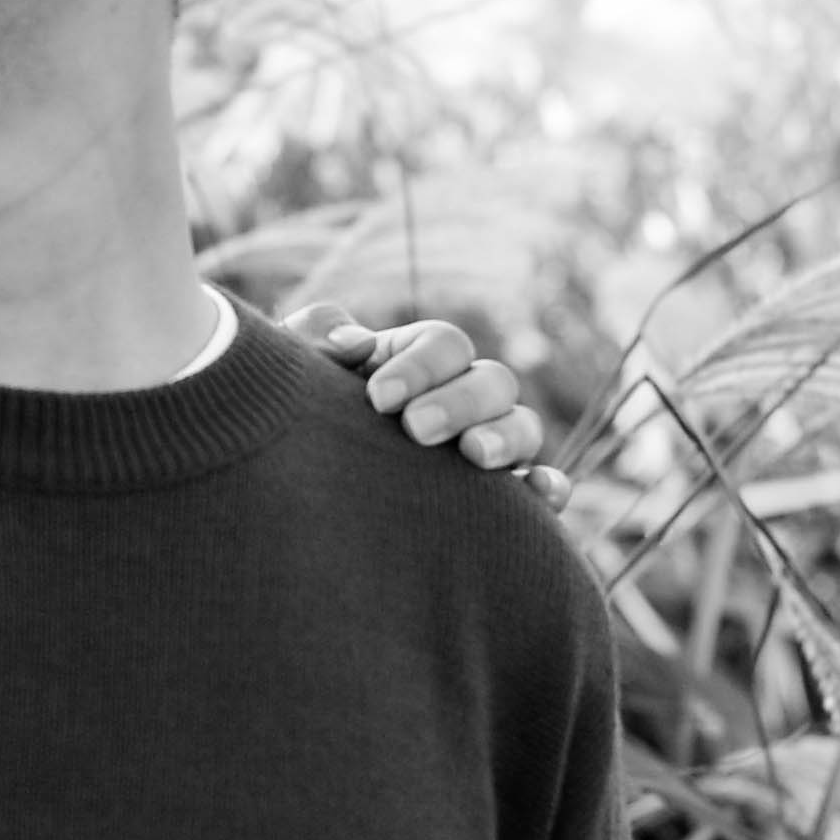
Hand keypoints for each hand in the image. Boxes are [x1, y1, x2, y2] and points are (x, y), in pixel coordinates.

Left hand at [303, 304, 547, 474]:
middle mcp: (462, 400)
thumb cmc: (296, 419)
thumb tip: (355, 343)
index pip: (446, 344)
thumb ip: (313, 338)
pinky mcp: (500, 501)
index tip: (378, 397)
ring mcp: (486, 448)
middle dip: (459, 401)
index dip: (421, 365)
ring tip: (473, 456)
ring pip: (524, 427)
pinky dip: (548, 487)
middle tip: (415, 430)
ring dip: (505, 437)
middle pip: (492, 381)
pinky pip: (541, 488)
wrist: (294, 496)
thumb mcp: (291, 372)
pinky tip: (537, 494)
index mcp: (417, 362)